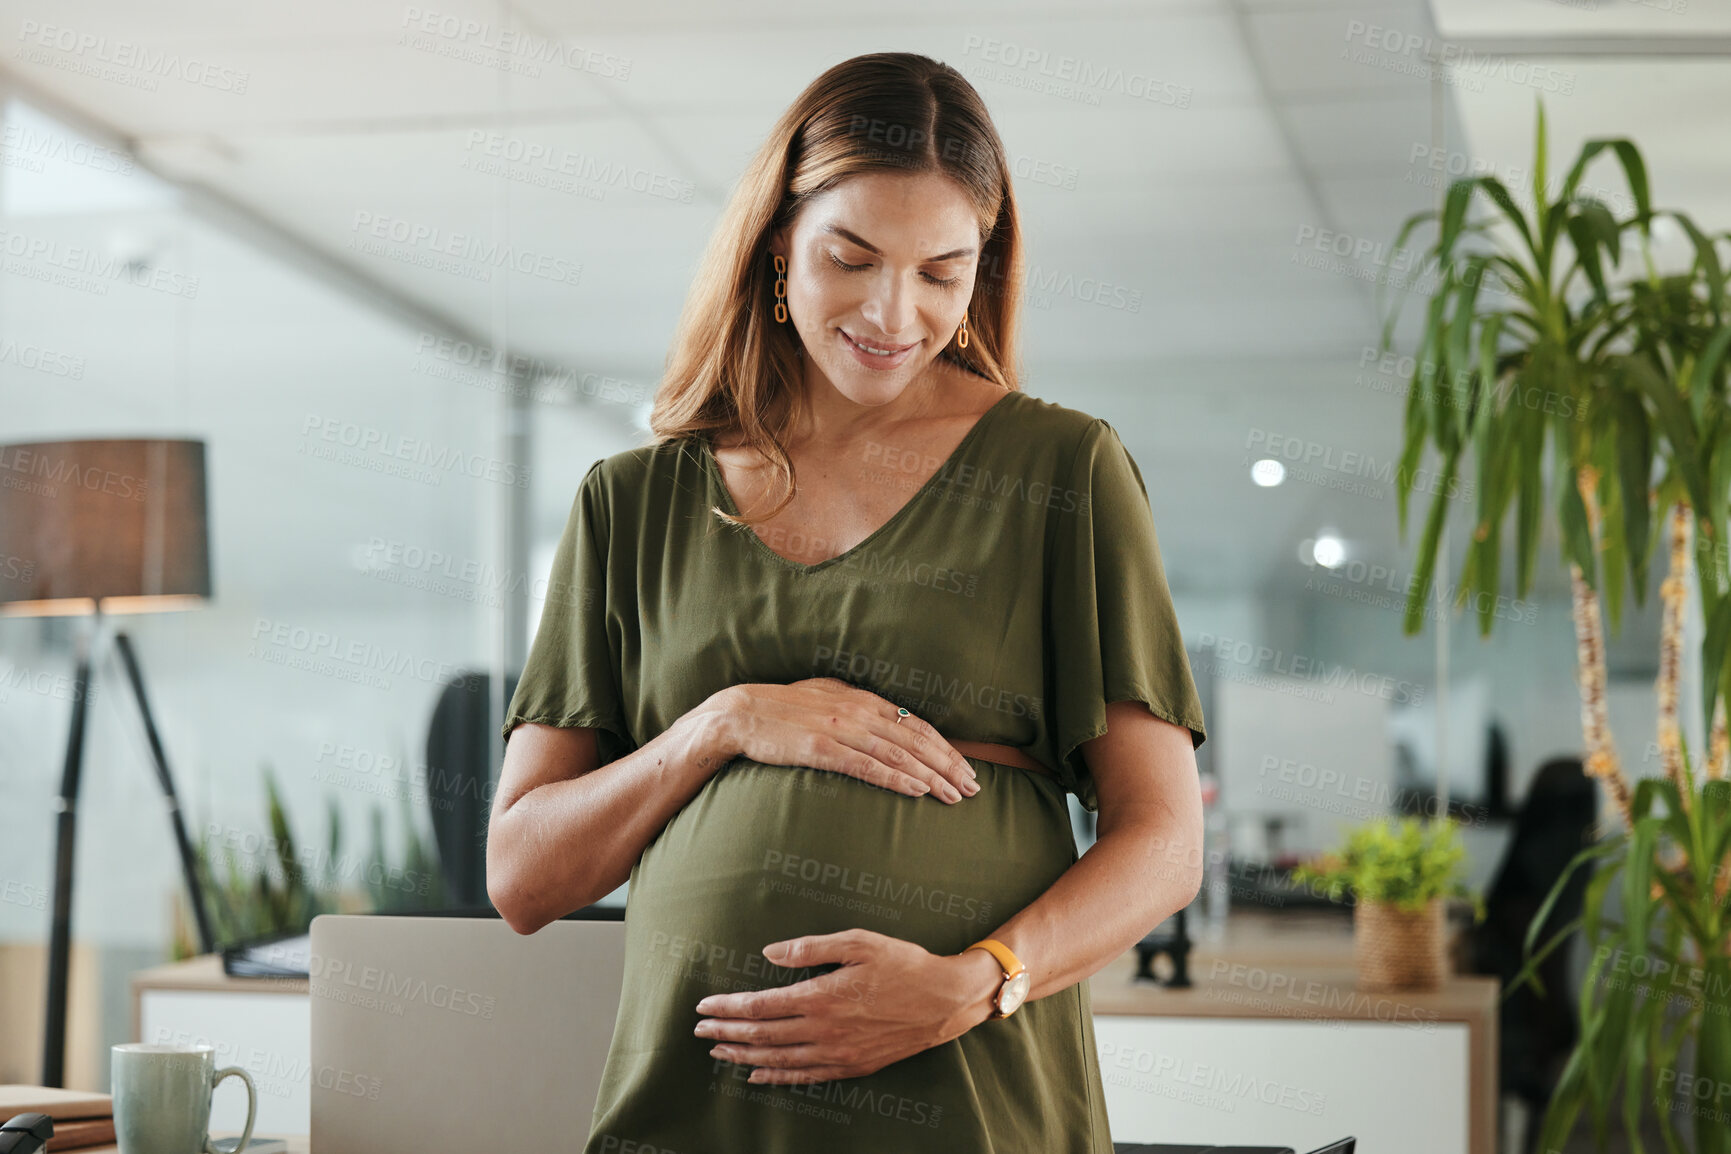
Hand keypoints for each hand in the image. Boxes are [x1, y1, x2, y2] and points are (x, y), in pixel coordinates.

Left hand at [692, 929, 1002, 1082]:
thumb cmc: (903, 964)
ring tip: (718, 1050)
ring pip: (778, 1059)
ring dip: (744, 1055)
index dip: (729, 1007)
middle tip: (699, 1030)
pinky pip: (805, 1077)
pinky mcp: (852, 1067)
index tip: (705, 1005)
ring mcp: (838, 1054)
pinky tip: (757, 1073)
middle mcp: (825, 1031)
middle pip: (763, 1035)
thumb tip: (769, 953)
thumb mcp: (859, 941)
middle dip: (727, 1032)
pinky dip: (776, 1076)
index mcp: (823, 997)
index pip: (761, 1006)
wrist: (945, 1000)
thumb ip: (811, 948)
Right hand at [710, 678, 979, 801]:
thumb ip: (858, 708)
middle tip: (973, 787)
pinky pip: (867, 767)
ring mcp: (841, 729)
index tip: (965, 767)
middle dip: (949, 765)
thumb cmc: (783, 709)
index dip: (945, 747)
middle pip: (916, 740)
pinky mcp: (822, 748)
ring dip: (931, 776)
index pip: (916, 724)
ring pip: (898, 755)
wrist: (742, 713)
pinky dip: (897, 779)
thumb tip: (886, 719)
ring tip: (955, 796)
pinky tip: (918, 792)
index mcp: (863, 698)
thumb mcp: (827, 698)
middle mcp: (859, 711)